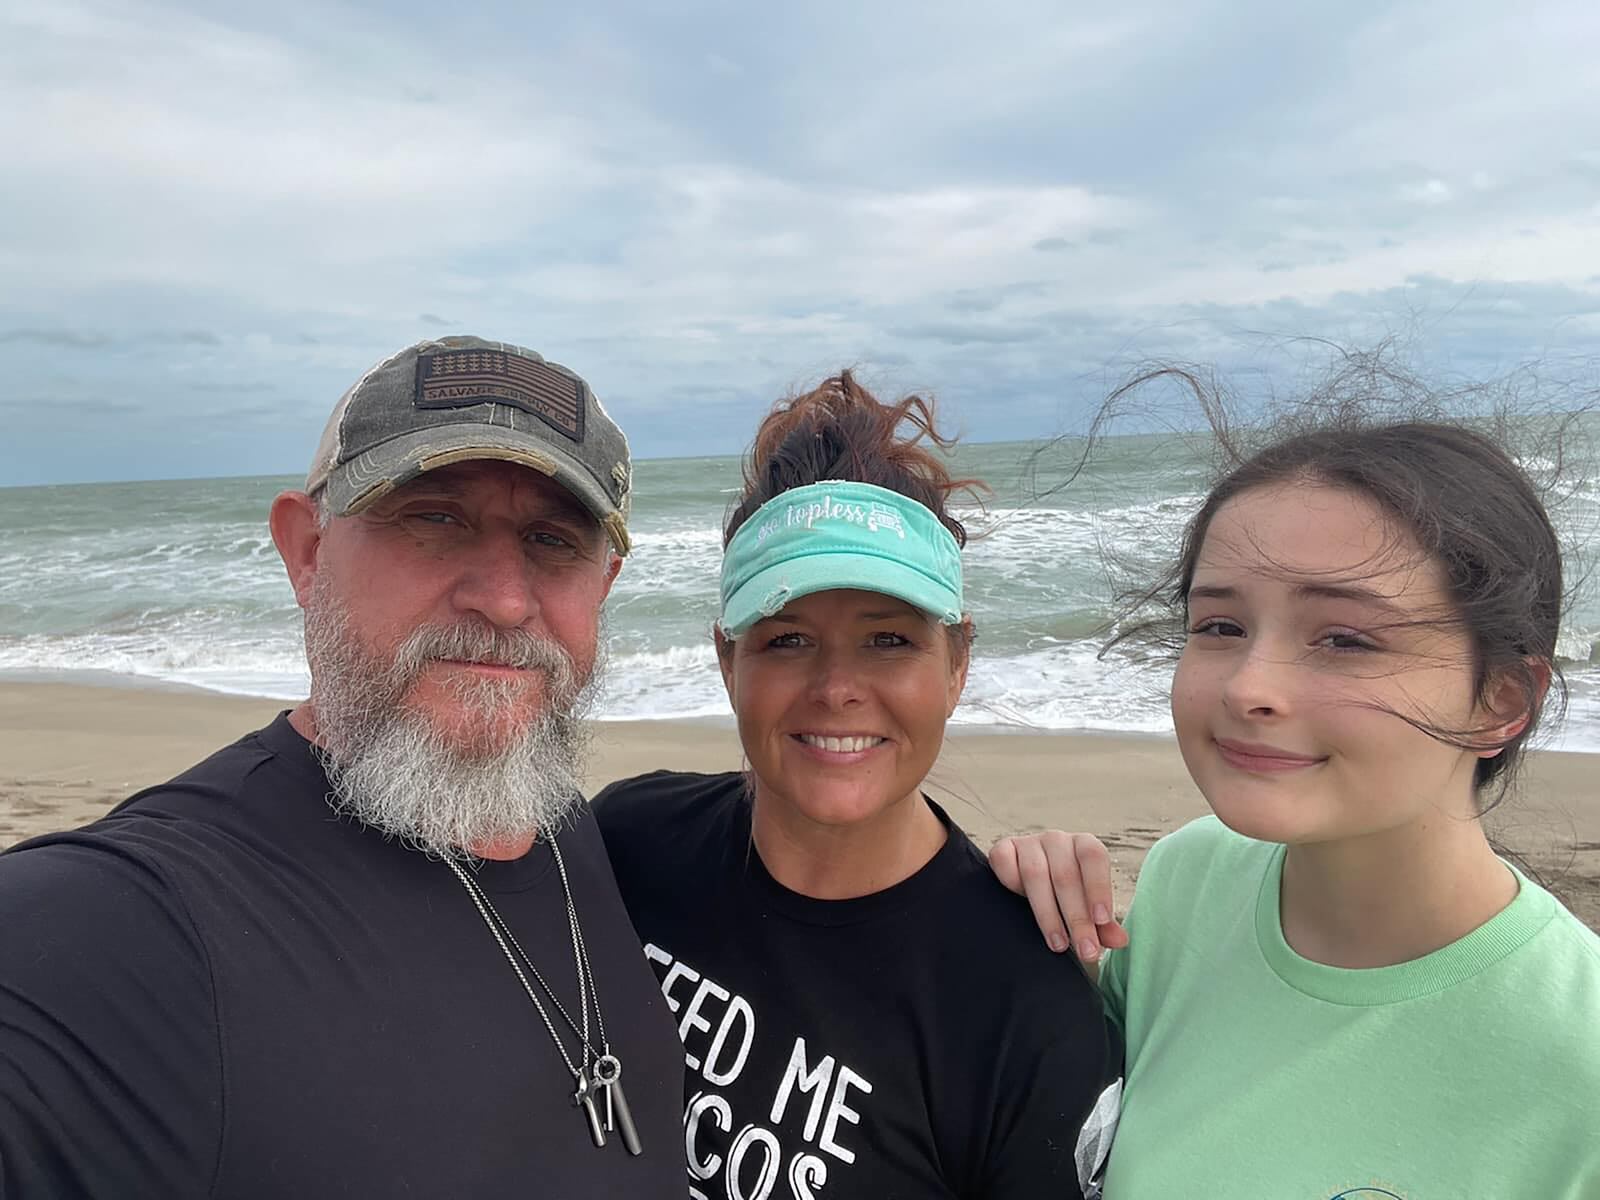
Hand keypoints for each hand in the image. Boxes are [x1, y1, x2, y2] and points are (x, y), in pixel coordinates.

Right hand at [988, 832, 1128, 964]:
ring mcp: (1028, 842)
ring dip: (1048, 914)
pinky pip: (1004, 863)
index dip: (1098, 888)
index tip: (1102, 920)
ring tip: (1059, 944)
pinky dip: (1011, 884)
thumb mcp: (1088, 908)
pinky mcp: (1003, 849)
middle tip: (1085, 950)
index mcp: (1083, 845)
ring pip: (1035, 874)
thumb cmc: (1066, 895)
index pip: (1093, 858)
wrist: (1032, 882)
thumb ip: (1103, 924)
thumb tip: (1120, 940)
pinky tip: (1020, 909)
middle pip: (1066, 875)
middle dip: (1077, 918)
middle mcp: (1057, 840)